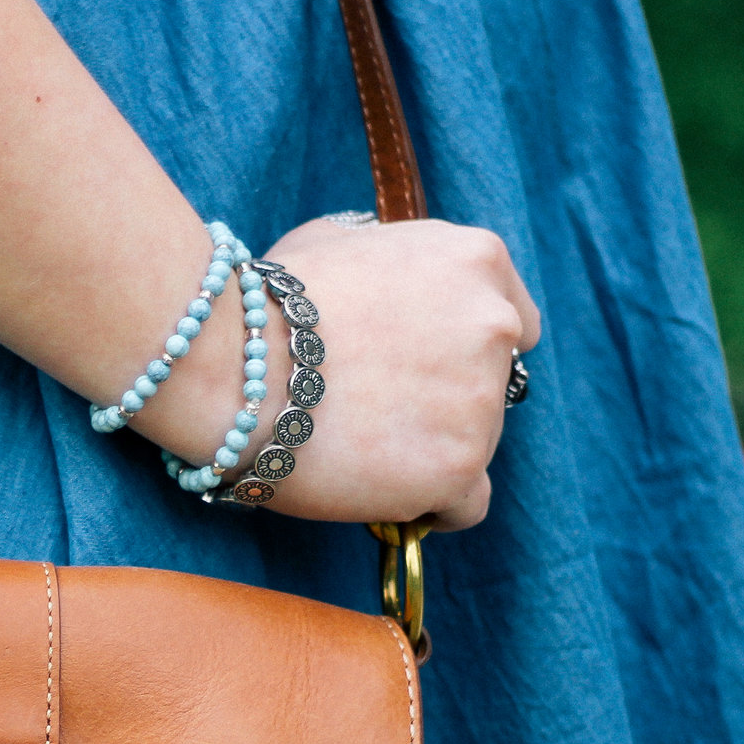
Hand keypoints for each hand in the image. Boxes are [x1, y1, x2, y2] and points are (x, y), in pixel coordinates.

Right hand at [210, 217, 536, 530]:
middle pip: (495, 385)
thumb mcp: (337, 239)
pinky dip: (432, 504)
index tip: (422, 367)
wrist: (230, 367)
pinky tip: (385, 490)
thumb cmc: (267, 303)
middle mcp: (494, 325)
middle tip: (374, 407)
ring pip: (477, 443)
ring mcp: (481, 401)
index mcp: (475, 260)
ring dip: (428, 448)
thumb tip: (393, 280)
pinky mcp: (459, 468)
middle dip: (444, 398)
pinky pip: (467, 504)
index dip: (463, 350)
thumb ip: (391, 256)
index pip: (513, 321)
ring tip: (356, 442)